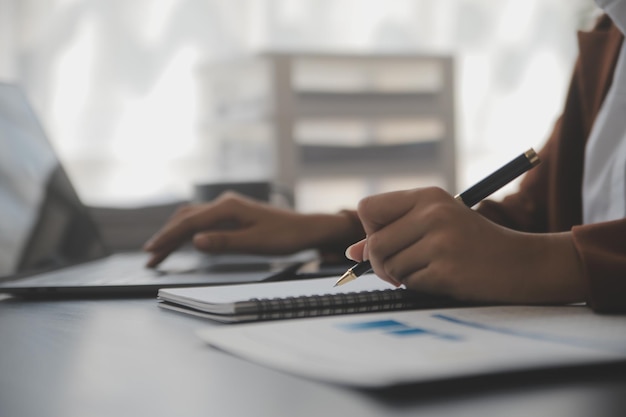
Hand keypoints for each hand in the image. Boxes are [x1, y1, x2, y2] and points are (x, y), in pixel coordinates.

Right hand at [144, 192, 356, 267]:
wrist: (304, 229)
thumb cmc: (284, 236)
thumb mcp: (255, 243)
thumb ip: (224, 242)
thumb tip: (195, 242)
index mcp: (228, 207)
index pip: (190, 223)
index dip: (168, 237)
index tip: (151, 251)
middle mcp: (224, 203)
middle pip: (186, 218)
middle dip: (166, 237)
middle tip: (150, 257)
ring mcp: (227, 207)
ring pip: (191, 218)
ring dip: (174, 234)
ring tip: (159, 253)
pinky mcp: (231, 214)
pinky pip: (202, 221)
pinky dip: (187, 232)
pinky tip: (181, 243)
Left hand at [345, 187, 586, 303]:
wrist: (522, 263)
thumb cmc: (474, 244)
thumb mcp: (436, 225)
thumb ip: (393, 233)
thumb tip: (351, 252)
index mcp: (428, 196)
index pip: (368, 208)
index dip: (370, 230)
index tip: (389, 240)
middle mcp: (432, 213)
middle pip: (374, 243)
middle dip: (381, 263)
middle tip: (400, 269)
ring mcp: (440, 241)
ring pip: (389, 266)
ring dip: (402, 276)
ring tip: (430, 269)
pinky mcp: (447, 269)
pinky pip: (410, 283)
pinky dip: (420, 286)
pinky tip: (443, 278)